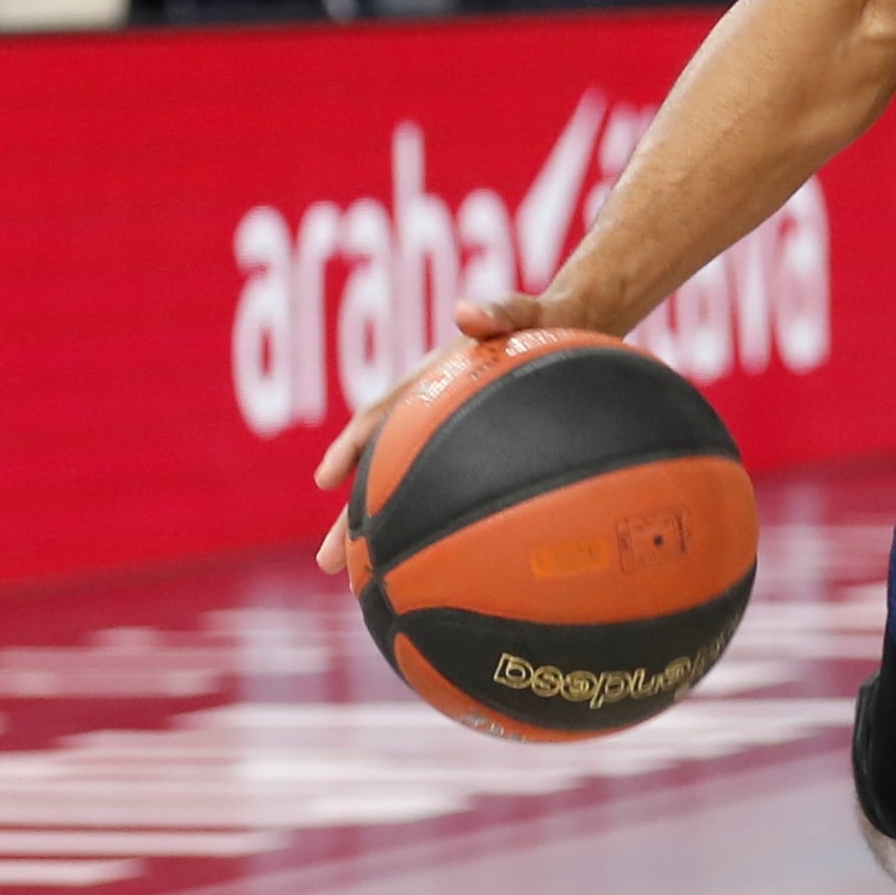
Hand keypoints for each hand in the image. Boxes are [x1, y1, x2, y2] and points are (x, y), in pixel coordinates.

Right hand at [309, 290, 555, 571]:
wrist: (569, 327)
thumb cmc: (541, 321)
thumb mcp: (521, 313)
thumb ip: (498, 310)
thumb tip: (467, 313)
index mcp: (425, 384)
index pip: (380, 418)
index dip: (351, 447)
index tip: (325, 480)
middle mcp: (425, 416)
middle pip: (381, 472)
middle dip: (351, 519)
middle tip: (328, 564)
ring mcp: (446, 438)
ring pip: (407, 492)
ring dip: (384, 533)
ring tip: (361, 584)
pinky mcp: (473, 456)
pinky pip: (447, 495)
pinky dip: (433, 525)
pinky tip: (437, 567)